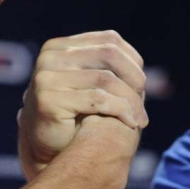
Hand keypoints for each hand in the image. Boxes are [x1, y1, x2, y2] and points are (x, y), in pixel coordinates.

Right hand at [17, 30, 147, 178]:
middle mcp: (51, 57)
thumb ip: (107, 69)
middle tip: (143, 103)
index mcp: (60, 47)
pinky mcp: (49, 99)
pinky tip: (131, 123)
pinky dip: (122, 110)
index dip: (133, 62)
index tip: (143, 86)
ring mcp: (47, 77)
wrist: (46, 147)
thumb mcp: (89, 85)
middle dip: (135, 78)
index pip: (110, 41)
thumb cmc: (73, 117)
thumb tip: (139, 63)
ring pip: (106, 79)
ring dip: (131, 101)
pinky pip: (99, 100)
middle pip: (109, 54)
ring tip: (141, 119)